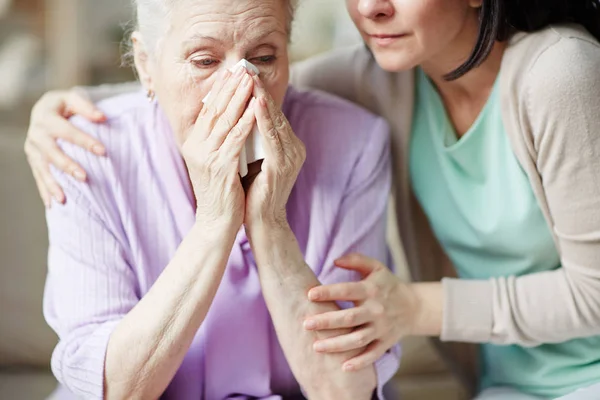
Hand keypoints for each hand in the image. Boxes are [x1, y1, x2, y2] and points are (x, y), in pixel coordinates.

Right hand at [24, 89, 106, 206]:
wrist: (45, 108)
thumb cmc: (65, 105)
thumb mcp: (73, 99)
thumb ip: (86, 107)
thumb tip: (102, 117)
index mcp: (46, 116)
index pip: (67, 131)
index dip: (84, 141)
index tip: (103, 151)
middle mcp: (36, 133)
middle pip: (51, 152)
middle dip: (67, 165)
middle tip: (84, 178)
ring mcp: (32, 147)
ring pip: (42, 168)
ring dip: (52, 184)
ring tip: (64, 199)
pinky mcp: (32, 158)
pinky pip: (38, 176)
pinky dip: (44, 190)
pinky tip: (52, 204)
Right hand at [182, 67, 255, 229]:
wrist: (215, 222)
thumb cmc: (219, 192)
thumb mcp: (213, 162)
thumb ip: (215, 141)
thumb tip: (225, 118)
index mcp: (194, 144)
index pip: (207, 110)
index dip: (220, 90)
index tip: (232, 73)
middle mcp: (196, 147)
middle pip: (214, 110)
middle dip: (230, 88)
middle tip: (243, 69)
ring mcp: (207, 157)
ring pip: (224, 120)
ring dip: (239, 98)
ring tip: (250, 81)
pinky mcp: (221, 167)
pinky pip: (235, 139)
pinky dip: (246, 122)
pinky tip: (256, 109)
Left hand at [244, 77, 305, 227]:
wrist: (262, 221)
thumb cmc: (254, 191)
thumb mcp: (254, 158)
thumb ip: (253, 139)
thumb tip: (239, 115)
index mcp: (288, 146)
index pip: (273, 115)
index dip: (260, 94)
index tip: (246, 75)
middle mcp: (294, 148)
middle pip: (276, 114)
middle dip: (261, 91)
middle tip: (248, 68)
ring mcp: (291, 157)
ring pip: (275, 122)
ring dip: (262, 100)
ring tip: (251, 80)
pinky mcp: (283, 166)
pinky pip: (272, 138)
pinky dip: (264, 120)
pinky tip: (256, 105)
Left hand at [304, 254, 416, 371]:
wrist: (413, 306)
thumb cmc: (387, 285)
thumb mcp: (375, 268)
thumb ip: (356, 260)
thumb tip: (335, 260)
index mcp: (371, 290)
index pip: (347, 291)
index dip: (328, 292)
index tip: (310, 295)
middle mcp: (376, 310)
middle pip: (349, 318)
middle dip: (326, 322)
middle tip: (306, 324)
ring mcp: (381, 328)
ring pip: (358, 339)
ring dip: (337, 345)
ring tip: (316, 347)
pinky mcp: (385, 342)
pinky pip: (372, 354)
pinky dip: (360, 362)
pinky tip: (343, 367)